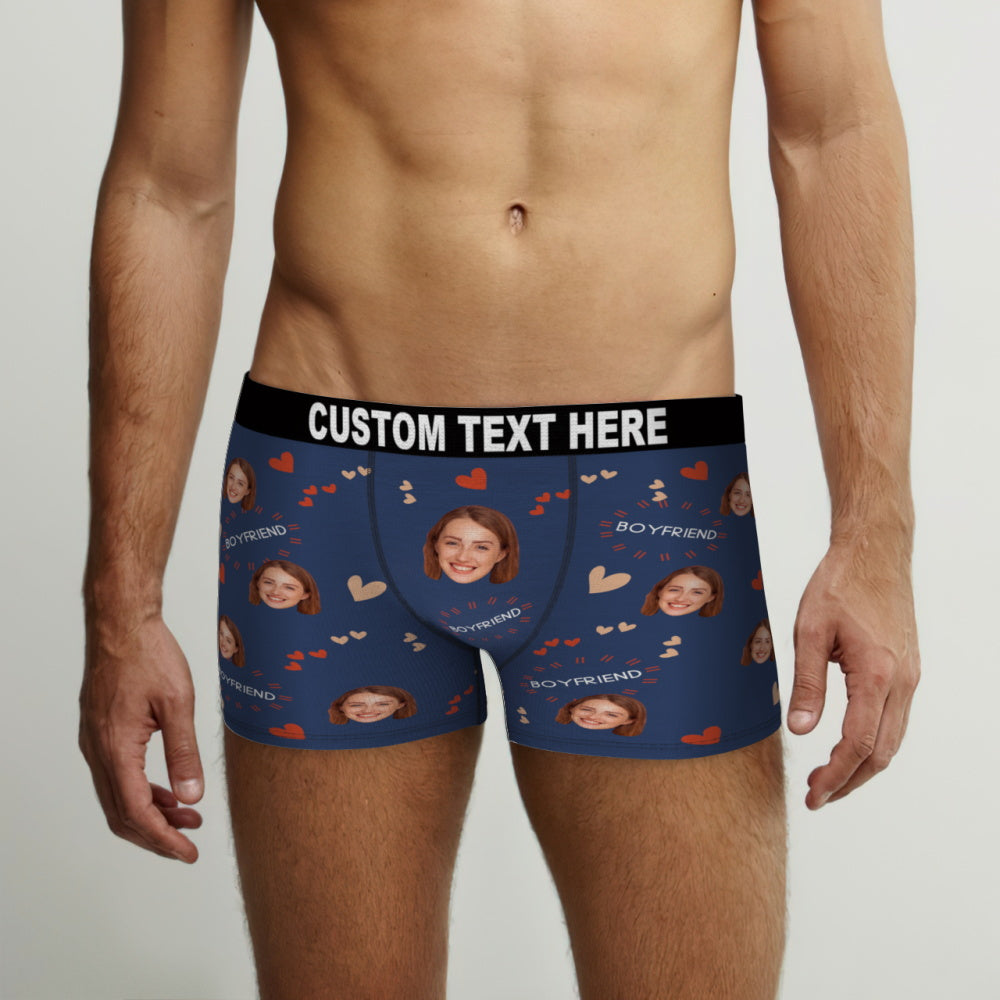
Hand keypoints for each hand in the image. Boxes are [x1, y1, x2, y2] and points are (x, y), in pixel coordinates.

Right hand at [79, 614, 204, 860]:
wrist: (122, 624)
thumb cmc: (149, 655)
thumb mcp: (178, 704)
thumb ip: (184, 753)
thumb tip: (191, 797)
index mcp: (116, 749)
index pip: (137, 812)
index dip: (163, 839)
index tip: (187, 853)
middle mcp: (98, 751)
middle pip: (122, 814)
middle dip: (156, 834)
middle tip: (189, 843)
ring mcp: (95, 742)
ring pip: (118, 797)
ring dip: (151, 813)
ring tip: (188, 817)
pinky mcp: (100, 732)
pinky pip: (117, 776)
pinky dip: (142, 791)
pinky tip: (169, 790)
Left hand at [787, 539, 919, 807]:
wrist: (875, 552)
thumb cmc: (840, 584)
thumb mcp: (810, 632)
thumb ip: (806, 684)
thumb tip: (800, 729)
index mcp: (878, 674)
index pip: (859, 743)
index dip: (836, 775)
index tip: (813, 794)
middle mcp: (903, 681)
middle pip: (882, 752)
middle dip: (849, 780)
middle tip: (816, 795)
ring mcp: (910, 676)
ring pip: (893, 739)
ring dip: (862, 764)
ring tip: (826, 775)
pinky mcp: (908, 669)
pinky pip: (895, 719)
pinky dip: (873, 741)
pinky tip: (847, 742)